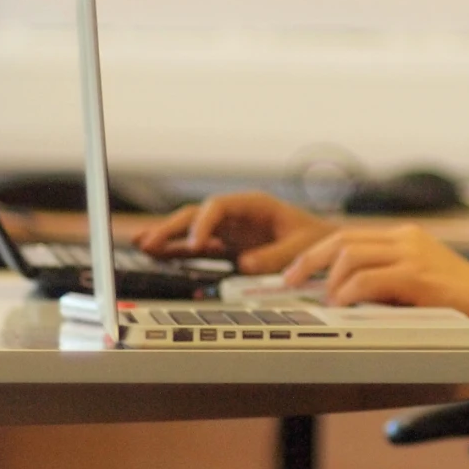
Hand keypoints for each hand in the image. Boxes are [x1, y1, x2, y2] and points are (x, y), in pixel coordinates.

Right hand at [135, 190, 330, 265]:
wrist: (327, 246)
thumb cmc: (316, 239)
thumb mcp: (301, 246)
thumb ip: (274, 255)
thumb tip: (244, 262)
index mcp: (255, 205)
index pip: (219, 206)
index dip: (203, 223)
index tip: (195, 244)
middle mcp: (238, 215)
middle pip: (198, 215)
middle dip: (173, 227)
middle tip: (150, 241)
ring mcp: (231, 230)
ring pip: (192, 229)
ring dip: (168, 236)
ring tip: (142, 244)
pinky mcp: (228, 245)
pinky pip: (198, 246)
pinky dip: (178, 249)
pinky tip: (157, 253)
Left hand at [276, 223, 468, 312]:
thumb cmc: (462, 301)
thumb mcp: (421, 280)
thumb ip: (389, 278)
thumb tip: (345, 291)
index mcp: (406, 236)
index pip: (349, 236)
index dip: (316, 253)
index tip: (295, 272)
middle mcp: (406, 238)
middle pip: (341, 240)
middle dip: (308, 261)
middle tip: (289, 282)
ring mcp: (412, 254)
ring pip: (350, 256)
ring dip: (331, 283)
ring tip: (330, 304)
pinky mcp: (417, 276)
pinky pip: (367, 280)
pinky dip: (348, 293)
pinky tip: (344, 306)